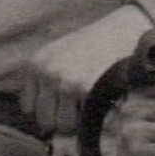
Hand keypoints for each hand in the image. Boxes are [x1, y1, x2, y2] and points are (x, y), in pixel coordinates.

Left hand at [22, 5, 154, 135]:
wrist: (125, 30)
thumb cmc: (98, 45)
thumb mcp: (62, 55)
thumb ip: (49, 81)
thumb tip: (49, 123)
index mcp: (36, 65)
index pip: (29, 107)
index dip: (50, 111)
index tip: (66, 108)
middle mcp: (46, 73)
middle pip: (45, 120)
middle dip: (64, 120)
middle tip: (83, 110)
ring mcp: (65, 82)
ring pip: (65, 126)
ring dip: (81, 123)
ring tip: (95, 105)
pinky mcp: (85, 90)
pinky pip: (85, 122)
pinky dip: (97, 119)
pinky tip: (106, 103)